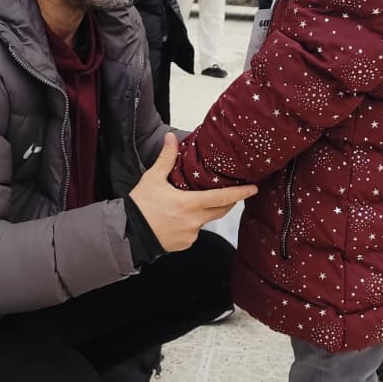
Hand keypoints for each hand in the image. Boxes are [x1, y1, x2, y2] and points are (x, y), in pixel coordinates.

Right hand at [129, 133, 254, 252]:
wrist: (128, 234)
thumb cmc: (140, 206)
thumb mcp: (153, 179)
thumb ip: (166, 158)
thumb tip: (171, 137)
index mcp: (190, 204)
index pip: (223, 197)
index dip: (240, 193)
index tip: (254, 188)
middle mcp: (195, 221)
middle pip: (220, 210)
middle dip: (229, 201)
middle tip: (235, 192)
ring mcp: (191, 235)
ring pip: (206, 221)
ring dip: (205, 212)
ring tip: (193, 204)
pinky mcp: (186, 244)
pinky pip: (194, 232)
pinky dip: (192, 224)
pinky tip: (179, 219)